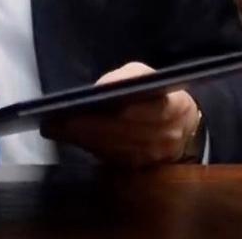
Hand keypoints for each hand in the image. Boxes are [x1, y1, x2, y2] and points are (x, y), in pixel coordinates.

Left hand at [42, 63, 203, 166]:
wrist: (184, 126)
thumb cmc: (158, 92)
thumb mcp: (144, 74)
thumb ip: (125, 77)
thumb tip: (102, 89)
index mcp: (175, 107)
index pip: (140, 112)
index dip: (112, 114)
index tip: (82, 110)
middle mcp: (168, 136)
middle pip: (122, 133)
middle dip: (87, 128)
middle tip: (57, 122)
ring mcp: (158, 156)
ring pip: (116, 148)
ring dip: (85, 140)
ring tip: (58, 130)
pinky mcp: (145, 167)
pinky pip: (115, 159)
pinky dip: (92, 148)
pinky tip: (73, 138)